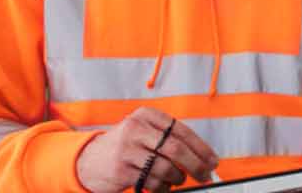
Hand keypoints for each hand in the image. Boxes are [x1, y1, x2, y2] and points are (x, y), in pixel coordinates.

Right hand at [75, 107, 219, 192]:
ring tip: (178, 179)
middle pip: (176, 149)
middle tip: (206, 175)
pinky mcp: (121, 170)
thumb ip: (171, 139)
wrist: (88, 160)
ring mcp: (126, 149)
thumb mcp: (144, 133)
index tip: (213, 161)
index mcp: (146, 115)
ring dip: (178, 178)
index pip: (182, 131)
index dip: (202, 148)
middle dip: (196, 165)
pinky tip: (163, 186)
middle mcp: (135, 128)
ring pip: (166, 168)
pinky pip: (152, 182)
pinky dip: (163, 188)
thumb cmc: (126, 147)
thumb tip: (205, 158)